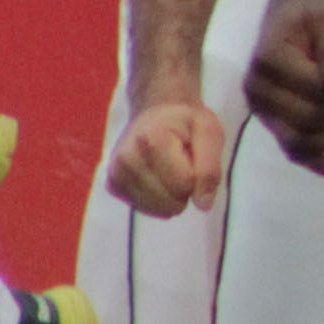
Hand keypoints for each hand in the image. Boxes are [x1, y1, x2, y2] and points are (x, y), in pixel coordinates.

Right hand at [109, 98, 228, 216]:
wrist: (156, 112)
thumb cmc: (186, 123)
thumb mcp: (210, 134)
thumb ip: (210, 169)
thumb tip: (203, 206)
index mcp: (150, 140)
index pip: (185, 184)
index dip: (197, 174)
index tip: (190, 151)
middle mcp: (126, 159)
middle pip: (173, 203)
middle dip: (185, 186)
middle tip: (180, 159)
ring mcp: (115, 175)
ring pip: (161, 211)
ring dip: (173, 194)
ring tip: (168, 166)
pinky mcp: (113, 187)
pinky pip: (150, 210)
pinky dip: (160, 199)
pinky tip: (157, 175)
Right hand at [244, 0, 323, 176]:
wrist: (295, 17)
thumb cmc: (313, 15)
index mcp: (267, 61)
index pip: (312, 88)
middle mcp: (258, 90)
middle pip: (307, 118)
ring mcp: (263, 110)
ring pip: (300, 142)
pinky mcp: (273, 122)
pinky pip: (294, 151)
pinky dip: (319, 164)